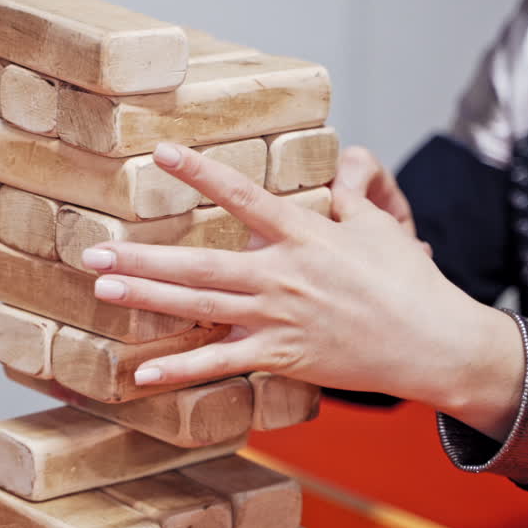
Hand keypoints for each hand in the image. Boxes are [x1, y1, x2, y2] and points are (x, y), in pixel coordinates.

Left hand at [82, 143, 524, 439]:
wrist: (433, 343)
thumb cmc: (408, 281)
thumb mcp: (381, 224)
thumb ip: (352, 191)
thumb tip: (347, 161)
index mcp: (304, 234)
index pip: (243, 195)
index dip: (200, 173)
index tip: (160, 153)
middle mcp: (282, 274)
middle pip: (200, 263)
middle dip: (143, 257)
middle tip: (93, 252)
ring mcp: (278, 318)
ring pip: (200, 308)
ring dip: (148, 299)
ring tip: (103, 291)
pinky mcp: (282, 356)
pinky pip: (223, 365)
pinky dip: (182, 371)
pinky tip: (143, 374)